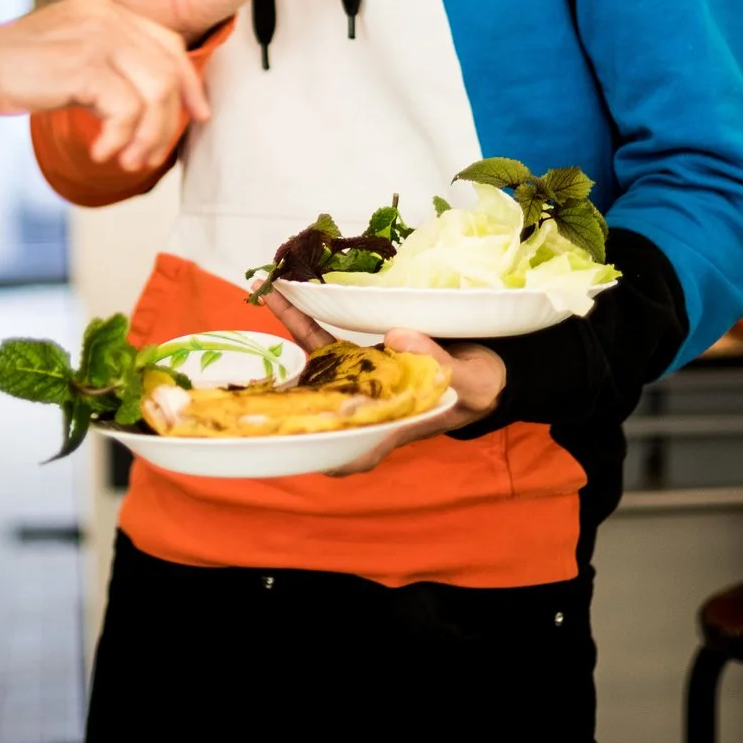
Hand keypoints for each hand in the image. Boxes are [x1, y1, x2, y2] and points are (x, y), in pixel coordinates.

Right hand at [0, 0, 210, 171]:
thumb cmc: (19, 70)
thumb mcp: (74, 54)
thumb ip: (111, 65)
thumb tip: (152, 106)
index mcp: (106, 8)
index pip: (169, 43)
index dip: (188, 83)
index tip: (196, 114)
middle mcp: (107, 15)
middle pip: (167, 71)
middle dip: (168, 120)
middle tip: (152, 154)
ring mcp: (98, 37)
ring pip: (155, 92)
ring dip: (147, 136)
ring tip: (126, 159)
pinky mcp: (86, 65)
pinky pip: (127, 110)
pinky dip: (120, 139)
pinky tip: (101, 152)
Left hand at [258, 286, 506, 476]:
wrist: (489, 362)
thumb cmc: (483, 385)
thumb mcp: (474, 382)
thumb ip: (441, 364)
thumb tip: (394, 336)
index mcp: (395, 423)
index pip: (357, 448)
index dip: (331, 453)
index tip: (309, 448)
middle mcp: (367, 405)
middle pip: (317, 404)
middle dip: (283, 385)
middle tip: (254, 360)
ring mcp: (359, 379)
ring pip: (313, 362)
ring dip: (287, 330)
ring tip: (265, 290)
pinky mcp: (360, 354)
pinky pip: (324, 336)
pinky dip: (305, 314)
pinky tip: (285, 288)